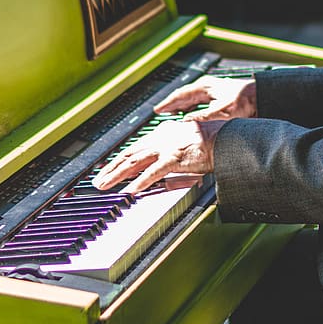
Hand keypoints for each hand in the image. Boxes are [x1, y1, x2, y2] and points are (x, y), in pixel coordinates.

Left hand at [92, 117, 224, 194]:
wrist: (225, 139)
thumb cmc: (209, 142)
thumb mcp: (183, 145)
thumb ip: (169, 153)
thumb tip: (158, 165)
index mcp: (161, 134)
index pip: (134, 148)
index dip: (118, 159)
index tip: (106, 168)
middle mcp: (160, 139)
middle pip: (129, 154)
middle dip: (110, 168)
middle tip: (98, 181)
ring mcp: (166, 148)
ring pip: (134, 162)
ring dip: (117, 175)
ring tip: (105, 185)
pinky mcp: (175, 158)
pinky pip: (154, 172)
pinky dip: (140, 181)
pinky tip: (130, 190)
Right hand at [155, 75, 256, 120]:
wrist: (260, 97)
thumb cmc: (244, 100)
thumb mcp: (221, 112)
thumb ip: (202, 117)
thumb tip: (186, 122)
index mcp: (204, 87)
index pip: (179, 95)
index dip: (167, 103)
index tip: (157, 110)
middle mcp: (206, 87)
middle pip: (183, 96)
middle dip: (171, 104)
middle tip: (160, 112)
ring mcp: (212, 91)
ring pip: (190, 99)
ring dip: (180, 106)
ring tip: (172, 115)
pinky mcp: (217, 97)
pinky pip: (198, 102)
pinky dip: (190, 108)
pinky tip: (190, 115)